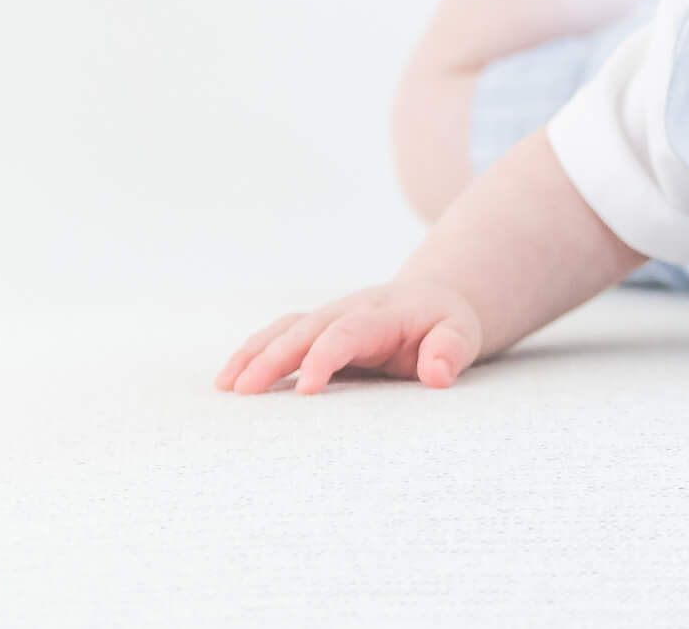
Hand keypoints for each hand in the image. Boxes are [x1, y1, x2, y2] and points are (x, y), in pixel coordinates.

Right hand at [214, 279, 484, 394]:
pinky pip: (281, 334)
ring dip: (255, 352)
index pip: (350, 331)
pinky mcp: (317, 329)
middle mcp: (351, 310)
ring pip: (287, 327)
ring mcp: (331, 317)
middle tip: (244, 390)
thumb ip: (451, 351)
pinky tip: (228, 379)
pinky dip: (253, 352)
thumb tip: (437, 374)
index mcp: (386, 314)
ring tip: (226, 386)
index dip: (325, 356)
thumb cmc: (445, 326)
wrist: (435, 299)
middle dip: (274, 357)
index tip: (307, 390)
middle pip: (307, 328)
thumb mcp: (461, 335)